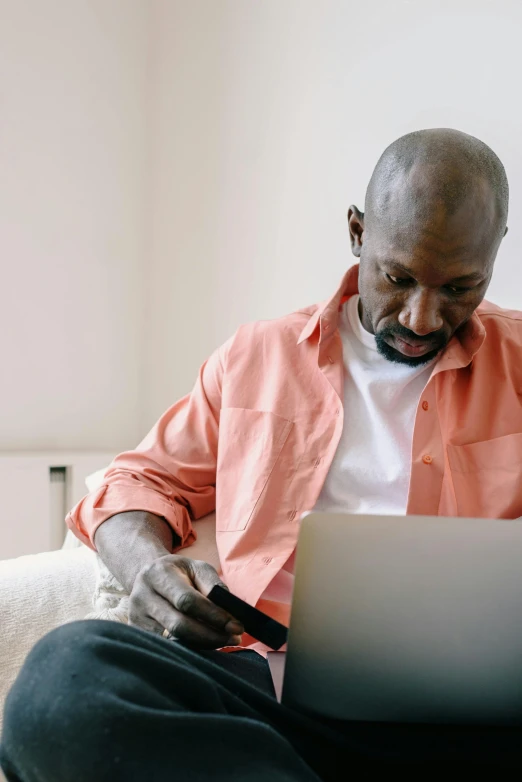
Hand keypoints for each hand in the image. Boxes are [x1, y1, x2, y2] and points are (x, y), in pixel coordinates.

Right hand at [128, 554, 243, 648]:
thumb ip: (213, 585)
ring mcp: (135, 616)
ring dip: (202, 644)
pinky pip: (166, 646)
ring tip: (222, 641)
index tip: (236, 626)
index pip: (187, 600)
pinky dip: (188, 648)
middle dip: (210, 635)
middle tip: (234, 638)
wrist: (148, 576)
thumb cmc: (179, 573)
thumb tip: (229, 612)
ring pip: (172, 640)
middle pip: (178, 625)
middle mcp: (142, 596)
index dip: (213, 616)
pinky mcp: (136, 632)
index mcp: (158, 574)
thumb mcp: (197, 568)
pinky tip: (203, 644)